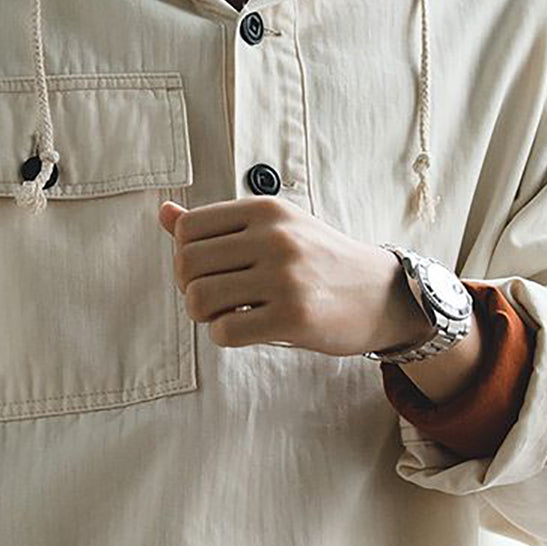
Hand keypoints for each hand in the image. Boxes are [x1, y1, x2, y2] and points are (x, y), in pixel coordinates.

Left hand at [157, 196, 430, 356]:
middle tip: (217, 299)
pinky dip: (225, 335)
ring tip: (231, 314)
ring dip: (205, 315)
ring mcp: (285, 277)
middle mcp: (274, 238)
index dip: (186, 257)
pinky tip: (248, 329)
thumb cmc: (320, 262)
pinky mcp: (294, 316)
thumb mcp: (275, 228)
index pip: (188, 229)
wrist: (383, 295)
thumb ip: (218, 224)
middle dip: (191, 288)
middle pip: (186, 265)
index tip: (210, 271)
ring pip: (199, 299)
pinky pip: (225, 331)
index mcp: (266, 210)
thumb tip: (164, 212)